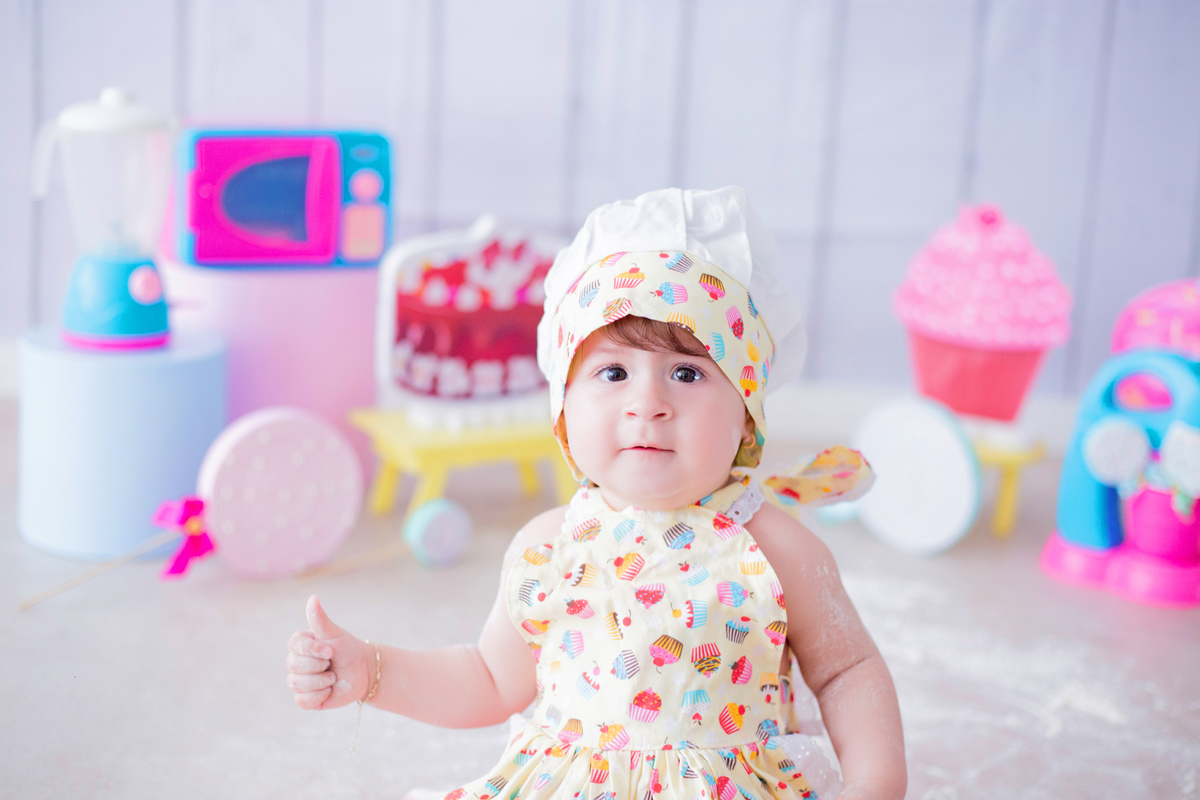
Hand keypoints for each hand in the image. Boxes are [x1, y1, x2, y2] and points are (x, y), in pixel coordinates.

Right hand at [286, 595, 371, 709]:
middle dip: (319, 665)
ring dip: (321, 681)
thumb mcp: (334, 633)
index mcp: (300, 645)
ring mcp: (300, 681)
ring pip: (297, 683)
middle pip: (293, 665)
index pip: (294, 646)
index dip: (313, 650)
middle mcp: (296, 662)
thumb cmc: (347, 648)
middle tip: (332, 663)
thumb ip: (320, 619)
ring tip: (333, 676)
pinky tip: (329, 690)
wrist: (363, 670)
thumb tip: (313, 597)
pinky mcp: (306, 699)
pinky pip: (302, 701)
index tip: (330, 650)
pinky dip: (319, 696)